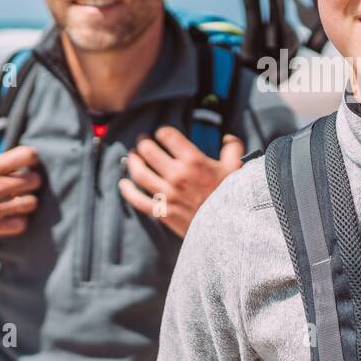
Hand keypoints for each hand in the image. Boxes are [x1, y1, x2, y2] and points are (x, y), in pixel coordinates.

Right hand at [0, 139, 41, 248]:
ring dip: (29, 202)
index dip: (31, 157)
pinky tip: (13, 218)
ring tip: (21, 202)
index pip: (25, 155)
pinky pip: (21, 225)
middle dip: (33, 181)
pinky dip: (20, 221)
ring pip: (31, 203)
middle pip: (34, 180)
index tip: (28, 162)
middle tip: (26, 184)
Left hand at [118, 126, 244, 237]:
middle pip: (148, 150)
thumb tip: (227, 137)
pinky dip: (127, 191)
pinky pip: (138, 200)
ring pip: (139, 173)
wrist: (230, 229)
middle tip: (143, 142)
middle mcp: (177, 175)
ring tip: (133, 156)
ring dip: (133, 161)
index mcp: (194, 161)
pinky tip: (123, 184)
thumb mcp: (237, 168)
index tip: (162, 134)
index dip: (162, 131)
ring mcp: (167, 194)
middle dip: (144, 143)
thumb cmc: (234, 197)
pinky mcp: (163, 212)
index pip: (168, 135)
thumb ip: (233, 148)